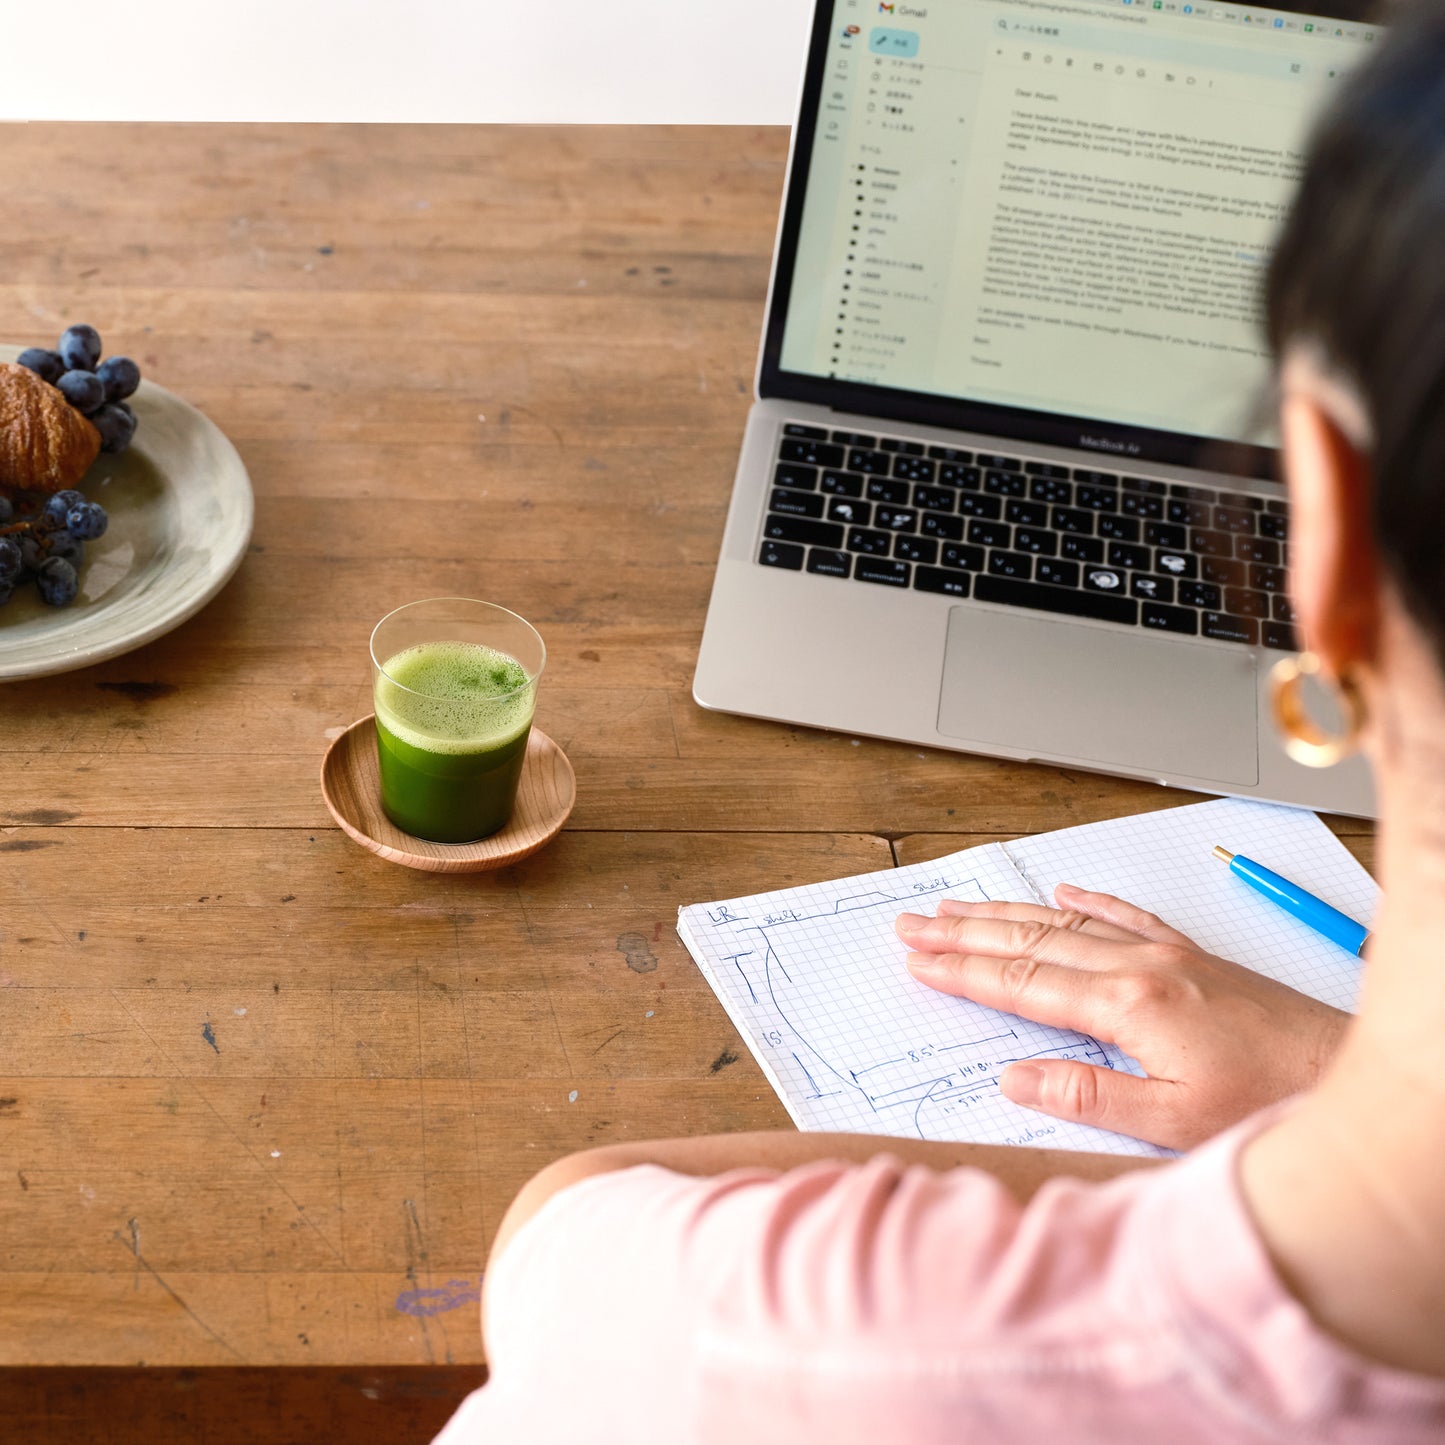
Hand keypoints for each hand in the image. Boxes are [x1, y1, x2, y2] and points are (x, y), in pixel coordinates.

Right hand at [894, 885, 1349, 1149]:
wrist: (1339, 1069)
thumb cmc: (1264, 1100)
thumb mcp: (1171, 1121)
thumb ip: (1088, 1095)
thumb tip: (1015, 1078)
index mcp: (1126, 1005)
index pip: (1021, 984)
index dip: (963, 971)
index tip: (918, 960)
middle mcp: (1138, 965)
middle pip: (1030, 941)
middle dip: (965, 932)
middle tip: (914, 922)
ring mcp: (1164, 952)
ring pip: (1065, 924)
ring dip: (1006, 914)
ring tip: (959, 906)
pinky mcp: (1190, 954)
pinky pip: (1123, 915)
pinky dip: (1085, 903)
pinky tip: (1061, 893)